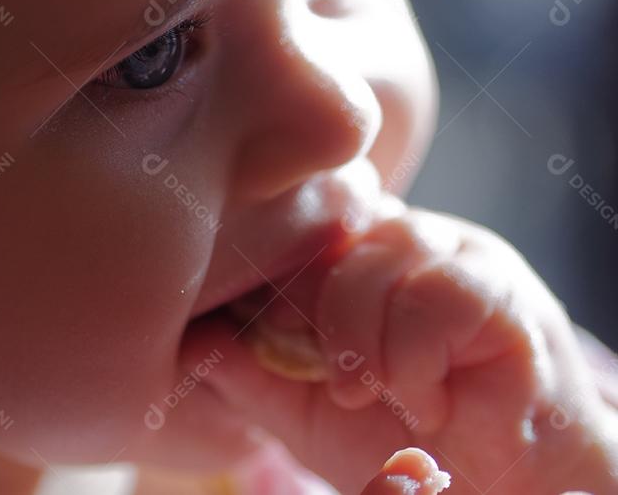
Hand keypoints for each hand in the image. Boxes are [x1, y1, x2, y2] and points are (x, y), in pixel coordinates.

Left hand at [206, 207, 617, 493]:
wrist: (499, 489)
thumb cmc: (400, 440)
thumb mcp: (305, 408)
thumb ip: (249, 371)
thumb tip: (189, 336)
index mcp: (356, 252)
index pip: (298, 222)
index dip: (274, 273)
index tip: (274, 332)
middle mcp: (403, 238)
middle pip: (331, 229)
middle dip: (315, 312)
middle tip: (331, 379)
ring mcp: (456, 254)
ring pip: (380, 254)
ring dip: (362, 338)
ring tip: (372, 392)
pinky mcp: (501, 289)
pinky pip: (437, 294)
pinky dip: (414, 359)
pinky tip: (427, 400)